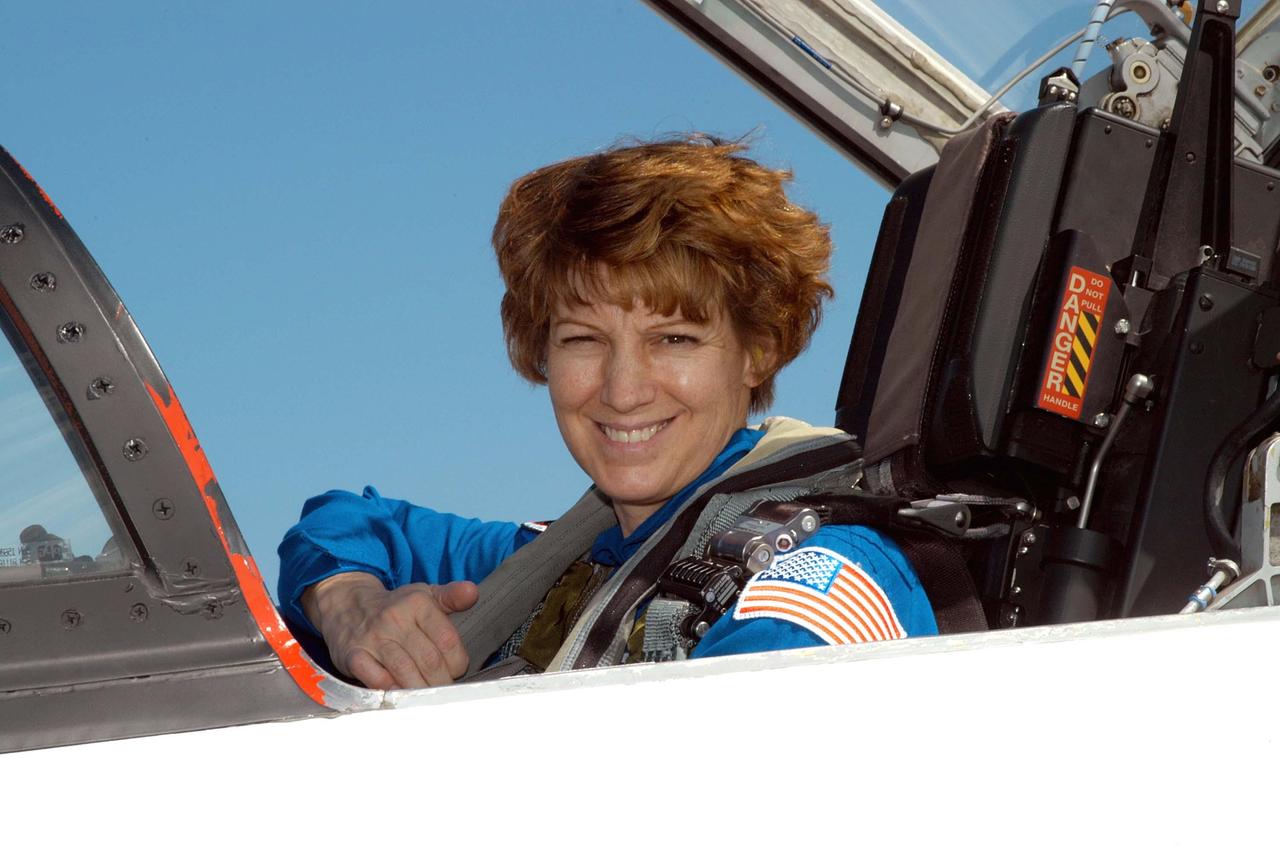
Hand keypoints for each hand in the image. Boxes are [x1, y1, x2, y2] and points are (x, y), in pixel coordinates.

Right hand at [301, 572, 477, 688]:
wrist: (346, 604)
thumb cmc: (395, 606)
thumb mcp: (424, 595)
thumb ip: (452, 597)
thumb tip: (472, 592)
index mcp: (417, 603)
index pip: (448, 640)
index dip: (458, 663)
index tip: (455, 670)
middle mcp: (395, 618)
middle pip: (430, 661)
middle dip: (442, 682)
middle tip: (443, 688)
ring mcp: (373, 638)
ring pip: (406, 673)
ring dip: (421, 690)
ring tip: (427, 696)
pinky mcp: (354, 655)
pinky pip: (376, 679)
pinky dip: (391, 690)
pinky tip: (400, 693)